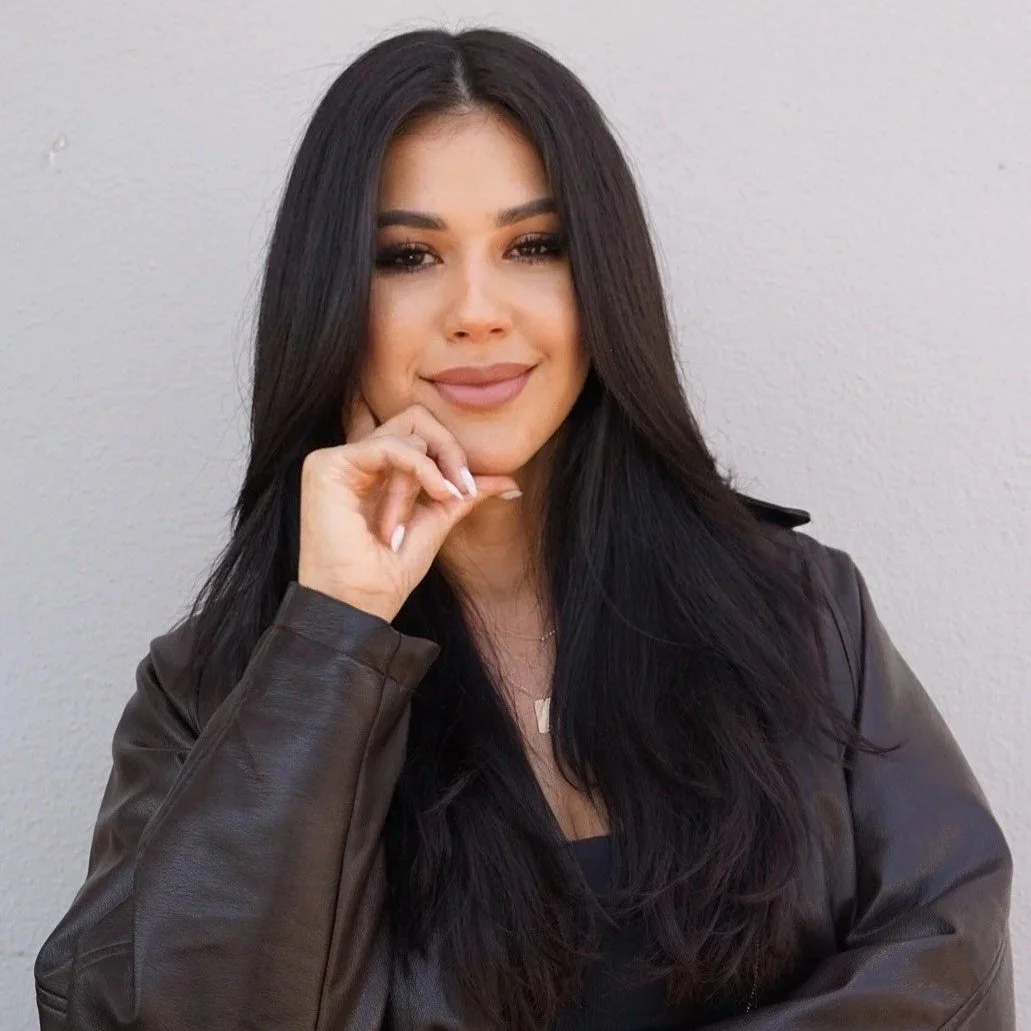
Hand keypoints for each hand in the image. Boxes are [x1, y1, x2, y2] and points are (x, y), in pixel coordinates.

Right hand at [296, 396, 521, 622]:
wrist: (360, 603)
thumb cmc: (389, 572)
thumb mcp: (437, 522)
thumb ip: (464, 494)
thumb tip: (512, 482)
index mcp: (376, 470)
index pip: (419, 432)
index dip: (450, 452)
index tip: (468, 491)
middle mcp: (356, 460)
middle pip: (414, 418)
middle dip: (447, 450)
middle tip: (458, 489)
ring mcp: (338, 460)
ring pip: (406, 432)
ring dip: (427, 475)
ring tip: (431, 508)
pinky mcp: (327, 465)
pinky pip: (389, 445)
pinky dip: (420, 467)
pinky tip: (434, 493)